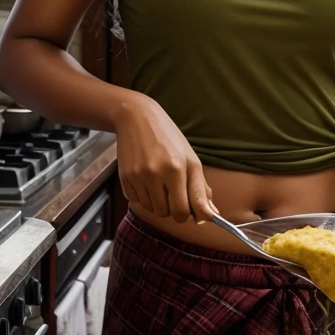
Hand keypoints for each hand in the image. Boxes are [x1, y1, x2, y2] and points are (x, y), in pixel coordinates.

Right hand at [114, 93, 218, 223]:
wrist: (137, 118)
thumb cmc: (169, 139)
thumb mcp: (191, 160)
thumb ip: (201, 190)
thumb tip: (211, 215)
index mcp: (177, 169)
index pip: (183, 211)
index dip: (190, 215)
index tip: (193, 211)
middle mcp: (156, 174)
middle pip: (167, 214)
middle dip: (174, 209)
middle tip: (175, 192)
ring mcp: (138, 177)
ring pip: (152, 210)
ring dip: (158, 203)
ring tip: (160, 183)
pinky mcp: (124, 178)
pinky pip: (136, 202)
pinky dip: (143, 196)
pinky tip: (147, 179)